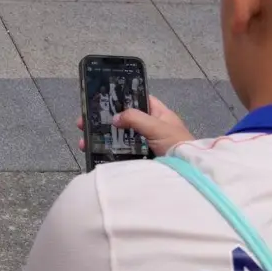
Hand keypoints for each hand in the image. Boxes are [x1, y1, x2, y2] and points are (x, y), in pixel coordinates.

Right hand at [77, 95, 195, 158]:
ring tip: (84, 141)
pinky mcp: (140, 159)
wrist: (188, 171)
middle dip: (104, 121)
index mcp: (159, 114)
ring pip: (119, 138)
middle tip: (83, 123)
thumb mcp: (157, 127)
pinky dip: (108, 153)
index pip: (139, 100)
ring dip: (102, 138)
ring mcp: (145, 144)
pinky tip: (93, 153)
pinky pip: (121, 153)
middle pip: (124, 120)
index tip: (103, 100)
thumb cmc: (176, 143)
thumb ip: (136, 119)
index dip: (122, 98)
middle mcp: (151, 127)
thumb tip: (114, 118)